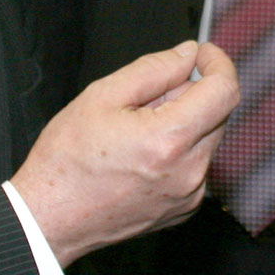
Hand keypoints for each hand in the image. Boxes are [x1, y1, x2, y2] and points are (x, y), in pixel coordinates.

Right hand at [13, 41, 237, 264]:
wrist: (50, 219)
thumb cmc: (66, 160)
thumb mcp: (102, 96)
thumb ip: (154, 69)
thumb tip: (188, 55)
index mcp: (169, 140)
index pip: (225, 91)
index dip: (217, 64)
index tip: (202, 55)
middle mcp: (188, 171)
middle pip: (218, 113)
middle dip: (191, 94)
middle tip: (147, 98)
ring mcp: (189, 195)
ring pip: (207, 139)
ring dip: (185, 123)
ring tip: (137, 131)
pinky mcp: (184, 209)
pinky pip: (196, 165)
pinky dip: (180, 150)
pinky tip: (143, 156)